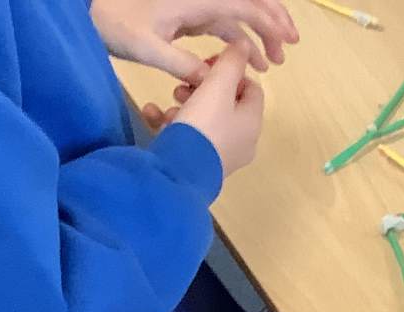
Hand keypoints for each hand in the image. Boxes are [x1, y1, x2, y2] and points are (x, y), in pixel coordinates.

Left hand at [93, 0, 296, 82]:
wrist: (92, 11)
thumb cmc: (116, 24)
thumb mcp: (146, 47)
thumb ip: (181, 64)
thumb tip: (210, 80)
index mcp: (196, 1)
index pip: (244, 5)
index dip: (269, 21)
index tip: (288, 41)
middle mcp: (201, 0)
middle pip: (249, 2)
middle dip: (273, 21)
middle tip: (291, 47)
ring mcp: (197, 8)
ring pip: (240, 16)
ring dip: (260, 36)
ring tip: (273, 63)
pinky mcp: (191, 18)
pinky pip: (225, 26)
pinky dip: (241, 43)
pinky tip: (250, 63)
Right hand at [166, 40, 266, 174]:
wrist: (179, 173)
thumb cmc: (203, 126)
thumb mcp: (217, 87)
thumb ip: (231, 64)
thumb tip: (244, 47)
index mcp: (251, 122)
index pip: (251, 89)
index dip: (232, 72)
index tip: (208, 64)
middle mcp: (241, 142)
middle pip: (225, 105)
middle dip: (202, 88)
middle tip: (185, 83)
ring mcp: (219, 156)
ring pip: (204, 120)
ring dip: (185, 104)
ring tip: (170, 101)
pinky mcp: (197, 165)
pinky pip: (186, 137)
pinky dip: (170, 123)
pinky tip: (152, 113)